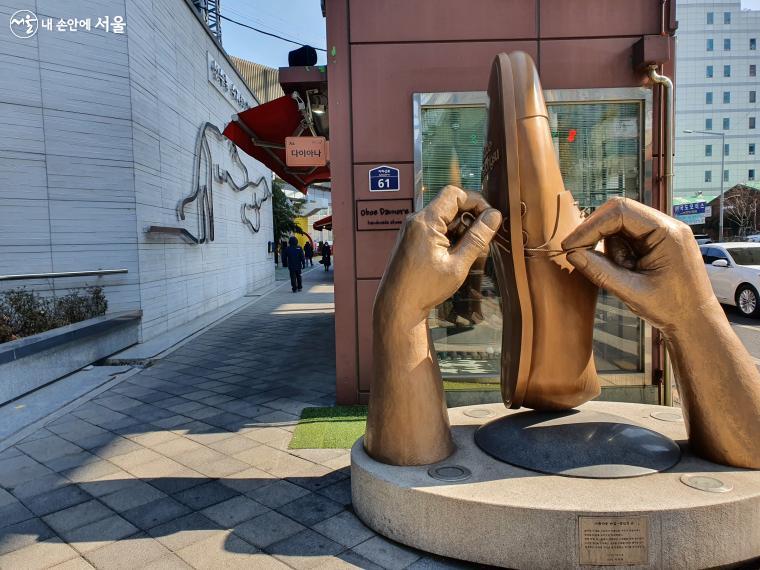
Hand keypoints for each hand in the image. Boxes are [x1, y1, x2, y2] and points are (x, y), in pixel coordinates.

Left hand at [375, 185, 501, 326]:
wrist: (397, 306)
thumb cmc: (425, 289)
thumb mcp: (458, 265)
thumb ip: (477, 238)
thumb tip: (495, 216)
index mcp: (425, 221)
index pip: (455, 193)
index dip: (476, 201)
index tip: (490, 219)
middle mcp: (415, 219)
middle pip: (449, 204)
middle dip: (469, 217)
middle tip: (481, 240)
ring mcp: (411, 229)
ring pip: (443, 216)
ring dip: (460, 229)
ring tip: (467, 252)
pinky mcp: (411, 238)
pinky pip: (434, 227)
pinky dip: (449, 236)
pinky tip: (454, 256)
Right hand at [562, 197, 716, 332]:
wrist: (695, 322)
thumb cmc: (672, 309)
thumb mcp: (631, 292)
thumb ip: (600, 272)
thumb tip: (572, 254)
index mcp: (667, 233)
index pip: (620, 212)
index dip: (591, 226)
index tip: (571, 245)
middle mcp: (666, 226)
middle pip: (618, 213)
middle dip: (595, 232)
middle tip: (577, 253)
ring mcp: (662, 233)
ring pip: (619, 226)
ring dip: (610, 248)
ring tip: (624, 274)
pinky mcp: (656, 242)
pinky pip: (626, 238)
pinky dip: (617, 253)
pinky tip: (628, 271)